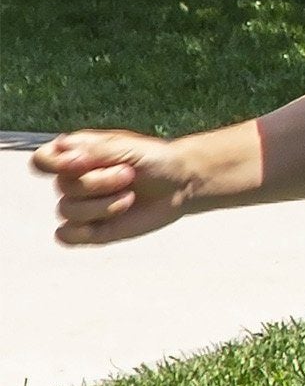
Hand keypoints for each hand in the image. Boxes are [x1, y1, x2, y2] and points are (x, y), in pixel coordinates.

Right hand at [32, 130, 198, 245]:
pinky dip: (81, 232)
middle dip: (99, 182)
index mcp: (77, 156)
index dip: (55, 164)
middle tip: (129, 174)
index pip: (42, 161)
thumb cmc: (155, 160)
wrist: (181, 184)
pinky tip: (106, 223)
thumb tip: (62, 149)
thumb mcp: (129, 148)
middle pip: (63, 186)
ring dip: (102, 205)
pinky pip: (66, 236)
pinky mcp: (91, 230)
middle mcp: (74, 181)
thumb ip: (96, 150)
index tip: (84, 162)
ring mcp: (81, 206)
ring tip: (130, 196)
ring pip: (68, 211)